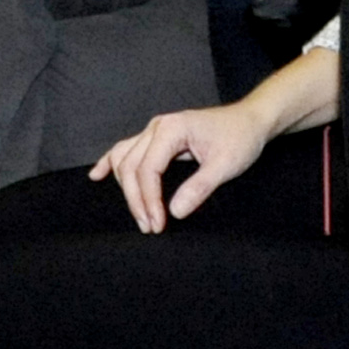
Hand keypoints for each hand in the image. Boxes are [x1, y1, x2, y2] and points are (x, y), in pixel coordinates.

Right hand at [88, 99, 270, 232]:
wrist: (250, 120)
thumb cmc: (240, 139)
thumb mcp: (226, 165)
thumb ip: (199, 187)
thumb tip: (174, 212)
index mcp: (171, 129)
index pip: (148, 168)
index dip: (149, 199)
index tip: (157, 224)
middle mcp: (156, 126)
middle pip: (131, 165)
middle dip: (137, 199)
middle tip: (149, 227)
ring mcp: (154, 130)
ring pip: (125, 159)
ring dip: (127, 188)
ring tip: (139, 215)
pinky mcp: (157, 137)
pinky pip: (127, 149)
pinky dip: (111, 163)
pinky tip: (98, 175)